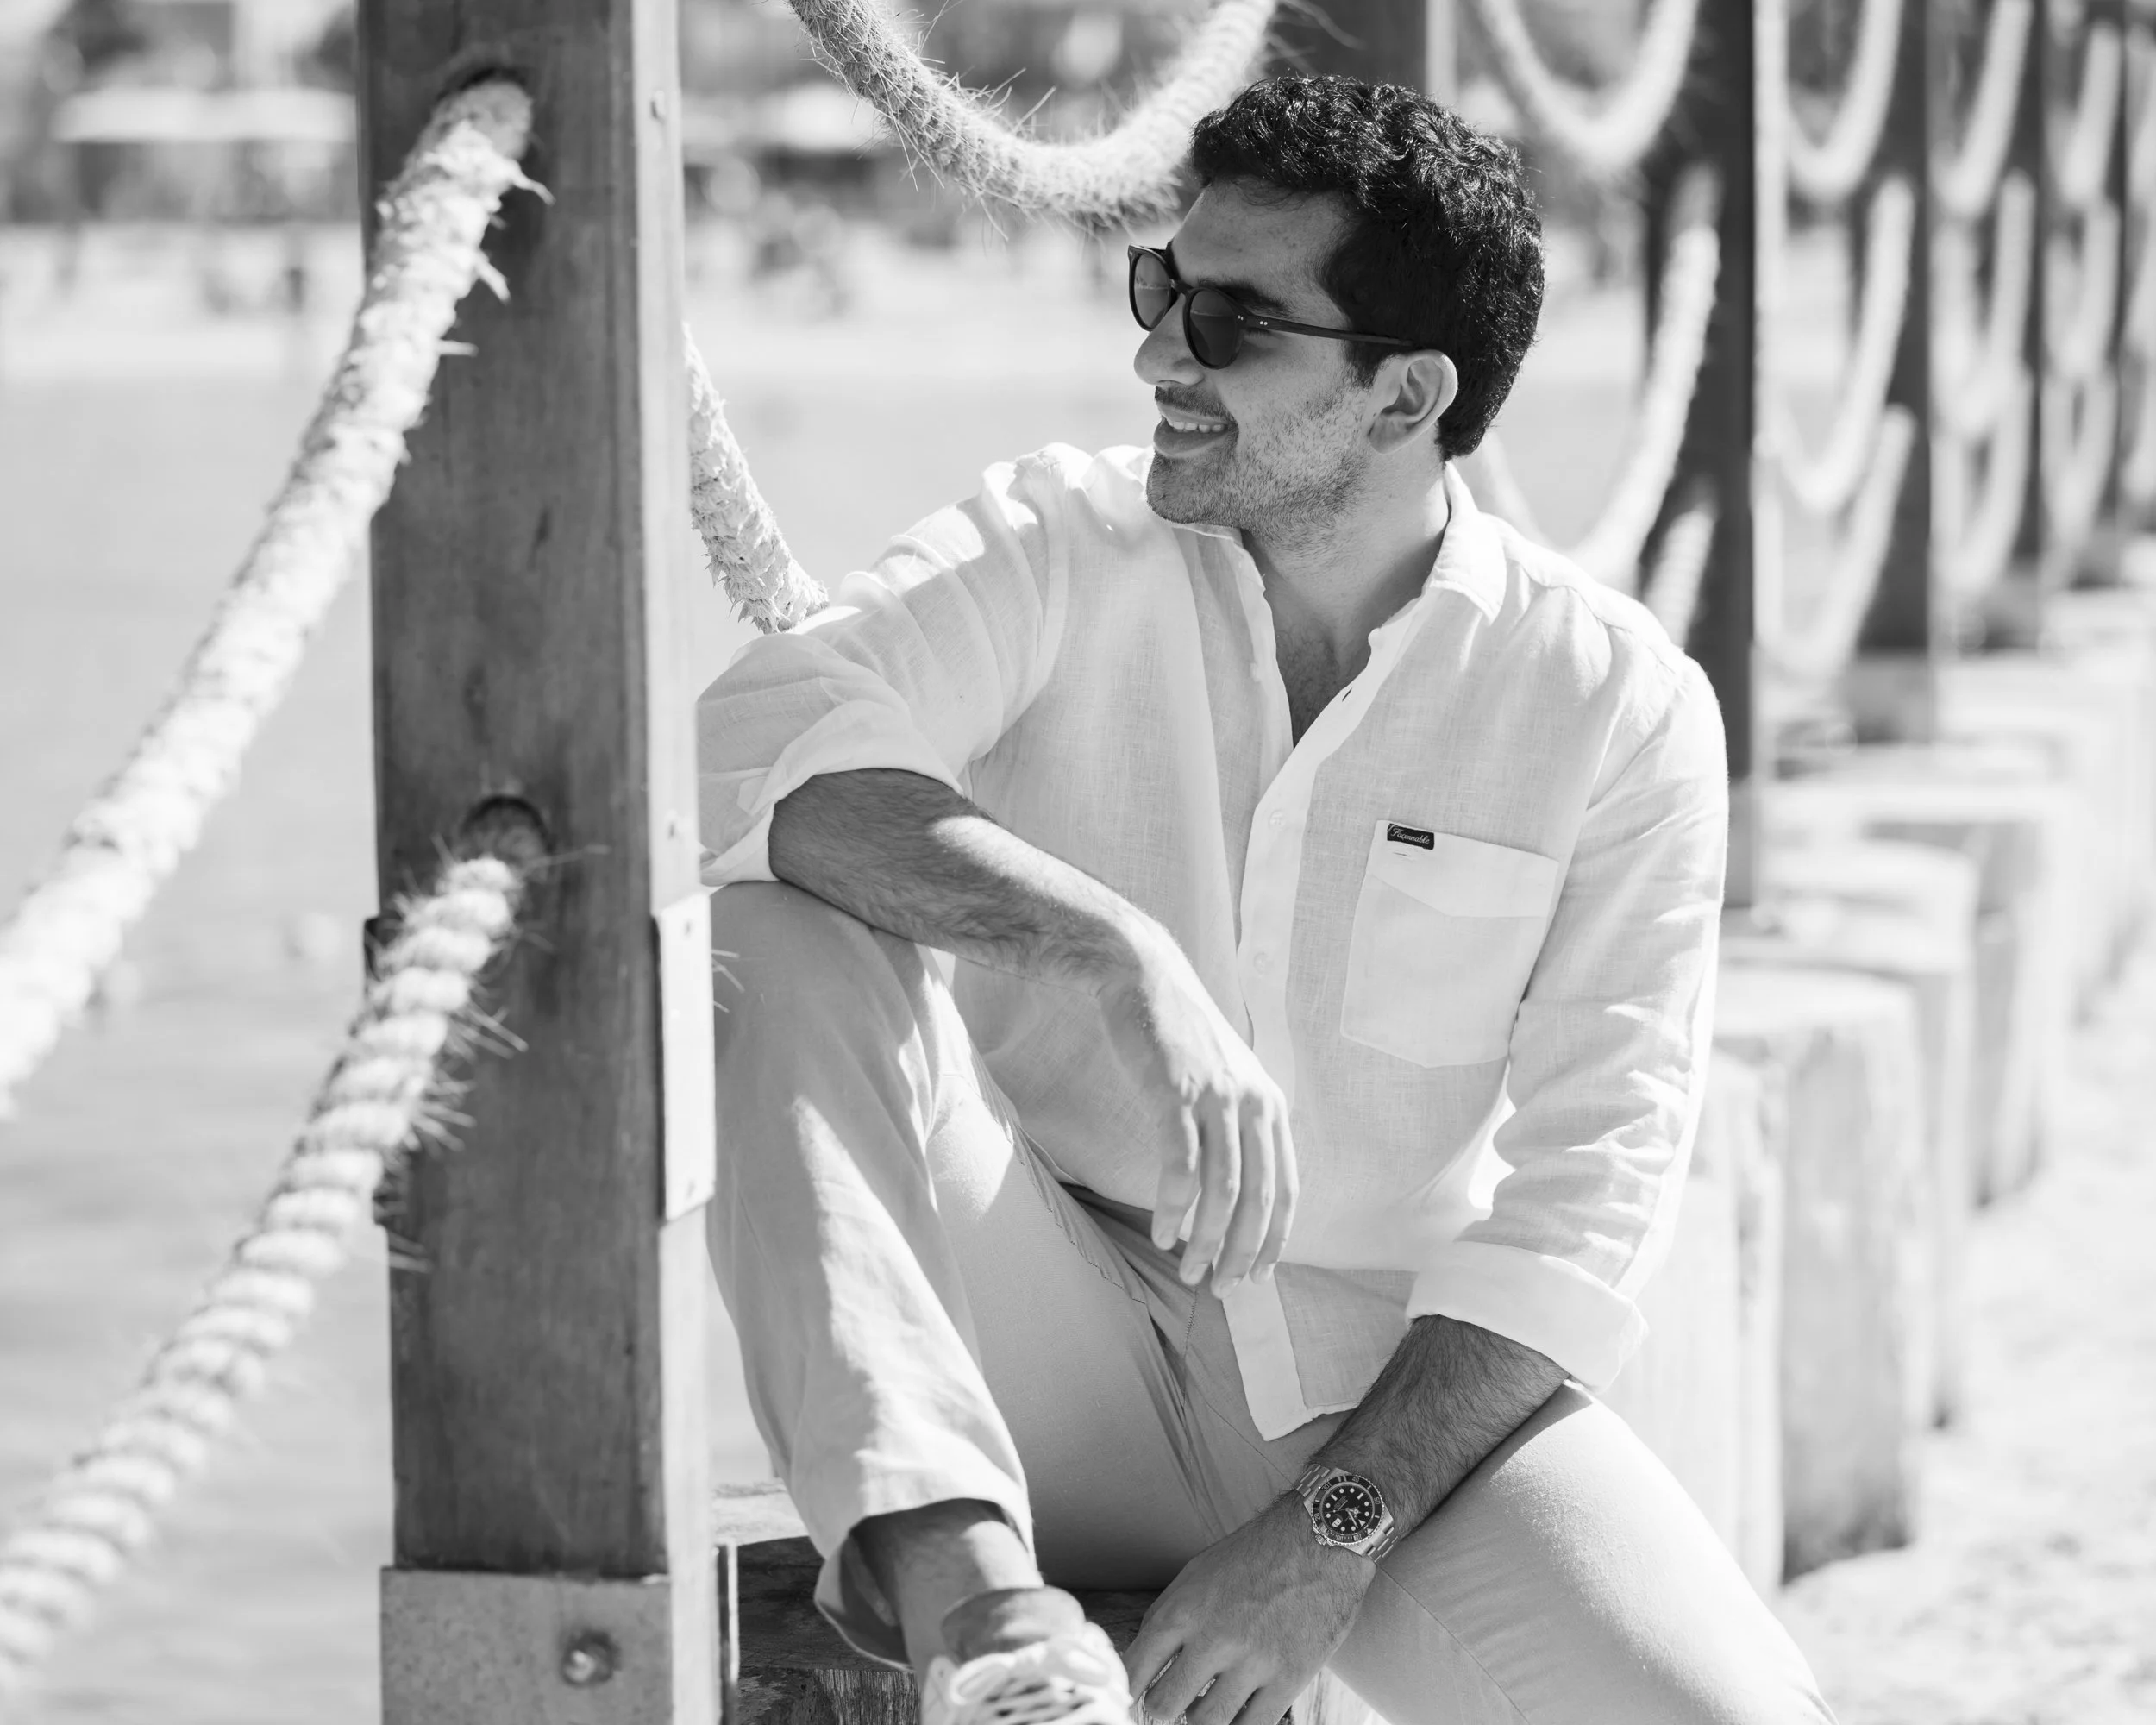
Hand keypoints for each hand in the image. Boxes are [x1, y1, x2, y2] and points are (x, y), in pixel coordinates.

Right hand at [1095, 926, 1295, 1294]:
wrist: (1143, 976)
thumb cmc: (1180, 1038)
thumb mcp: (1228, 1079)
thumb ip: (1239, 1126)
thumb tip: (1236, 1191)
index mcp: (1272, 1105)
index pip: (1286, 1189)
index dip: (1274, 1240)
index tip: (1255, 1277)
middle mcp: (1254, 1104)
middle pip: (1258, 1200)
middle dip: (1240, 1253)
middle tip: (1219, 1287)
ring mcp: (1217, 1098)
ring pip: (1222, 1191)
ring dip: (1205, 1240)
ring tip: (1187, 1269)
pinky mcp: (1176, 1093)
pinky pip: (1181, 1166)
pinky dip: (1173, 1207)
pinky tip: (1162, 1232)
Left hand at [1123, 1496, 1370, 1724]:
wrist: (1318, 1539)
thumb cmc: (1253, 1555)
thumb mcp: (1195, 1574)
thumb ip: (1167, 1618)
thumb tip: (1142, 1665)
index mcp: (1182, 1610)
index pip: (1134, 1670)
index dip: (1127, 1693)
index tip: (1132, 1700)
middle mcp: (1213, 1638)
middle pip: (1165, 1706)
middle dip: (1161, 1711)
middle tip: (1170, 1706)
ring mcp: (1253, 1661)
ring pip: (1207, 1723)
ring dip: (1199, 1720)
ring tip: (1203, 1707)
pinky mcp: (1290, 1678)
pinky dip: (1238, 1724)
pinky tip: (1237, 1711)